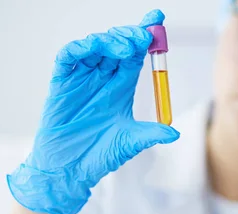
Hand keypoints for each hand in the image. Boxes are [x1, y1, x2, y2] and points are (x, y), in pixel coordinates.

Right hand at [8, 10, 178, 213]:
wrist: (70, 170)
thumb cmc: (98, 154)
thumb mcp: (130, 142)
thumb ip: (151, 134)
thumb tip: (175, 133)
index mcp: (121, 87)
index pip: (135, 54)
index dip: (145, 35)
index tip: (157, 19)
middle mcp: (102, 79)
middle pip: (117, 45)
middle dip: (130, 35)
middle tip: (143, 36)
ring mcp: (82, 79)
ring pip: (94, 46)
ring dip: (109, 40)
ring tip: (125, 48)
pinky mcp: (62, 84)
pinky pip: (68, 57)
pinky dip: (80, 48)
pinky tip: (93, 48)